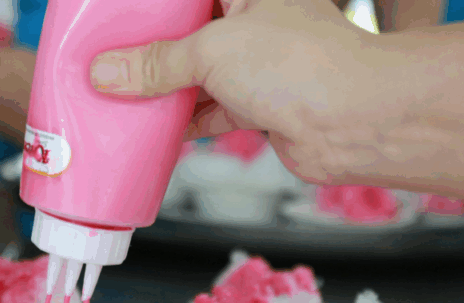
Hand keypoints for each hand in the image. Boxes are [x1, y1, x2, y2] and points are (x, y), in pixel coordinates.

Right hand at [89, 0, 375, 183]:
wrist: (354, 123)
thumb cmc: (307, 65)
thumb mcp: (212, 52)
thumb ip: (156, 63)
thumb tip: (109, 71)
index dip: (154, 5)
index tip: (117, 14)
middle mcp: (254, 20)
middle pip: (188, 30)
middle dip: (150, 48)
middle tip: (110, 56)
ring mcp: (257, 64)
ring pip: (196, 73)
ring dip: (163, 89)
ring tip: (121, 94)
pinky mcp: (258, 105)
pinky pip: (208, 110)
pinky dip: (182, 121)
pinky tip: (154, 130)